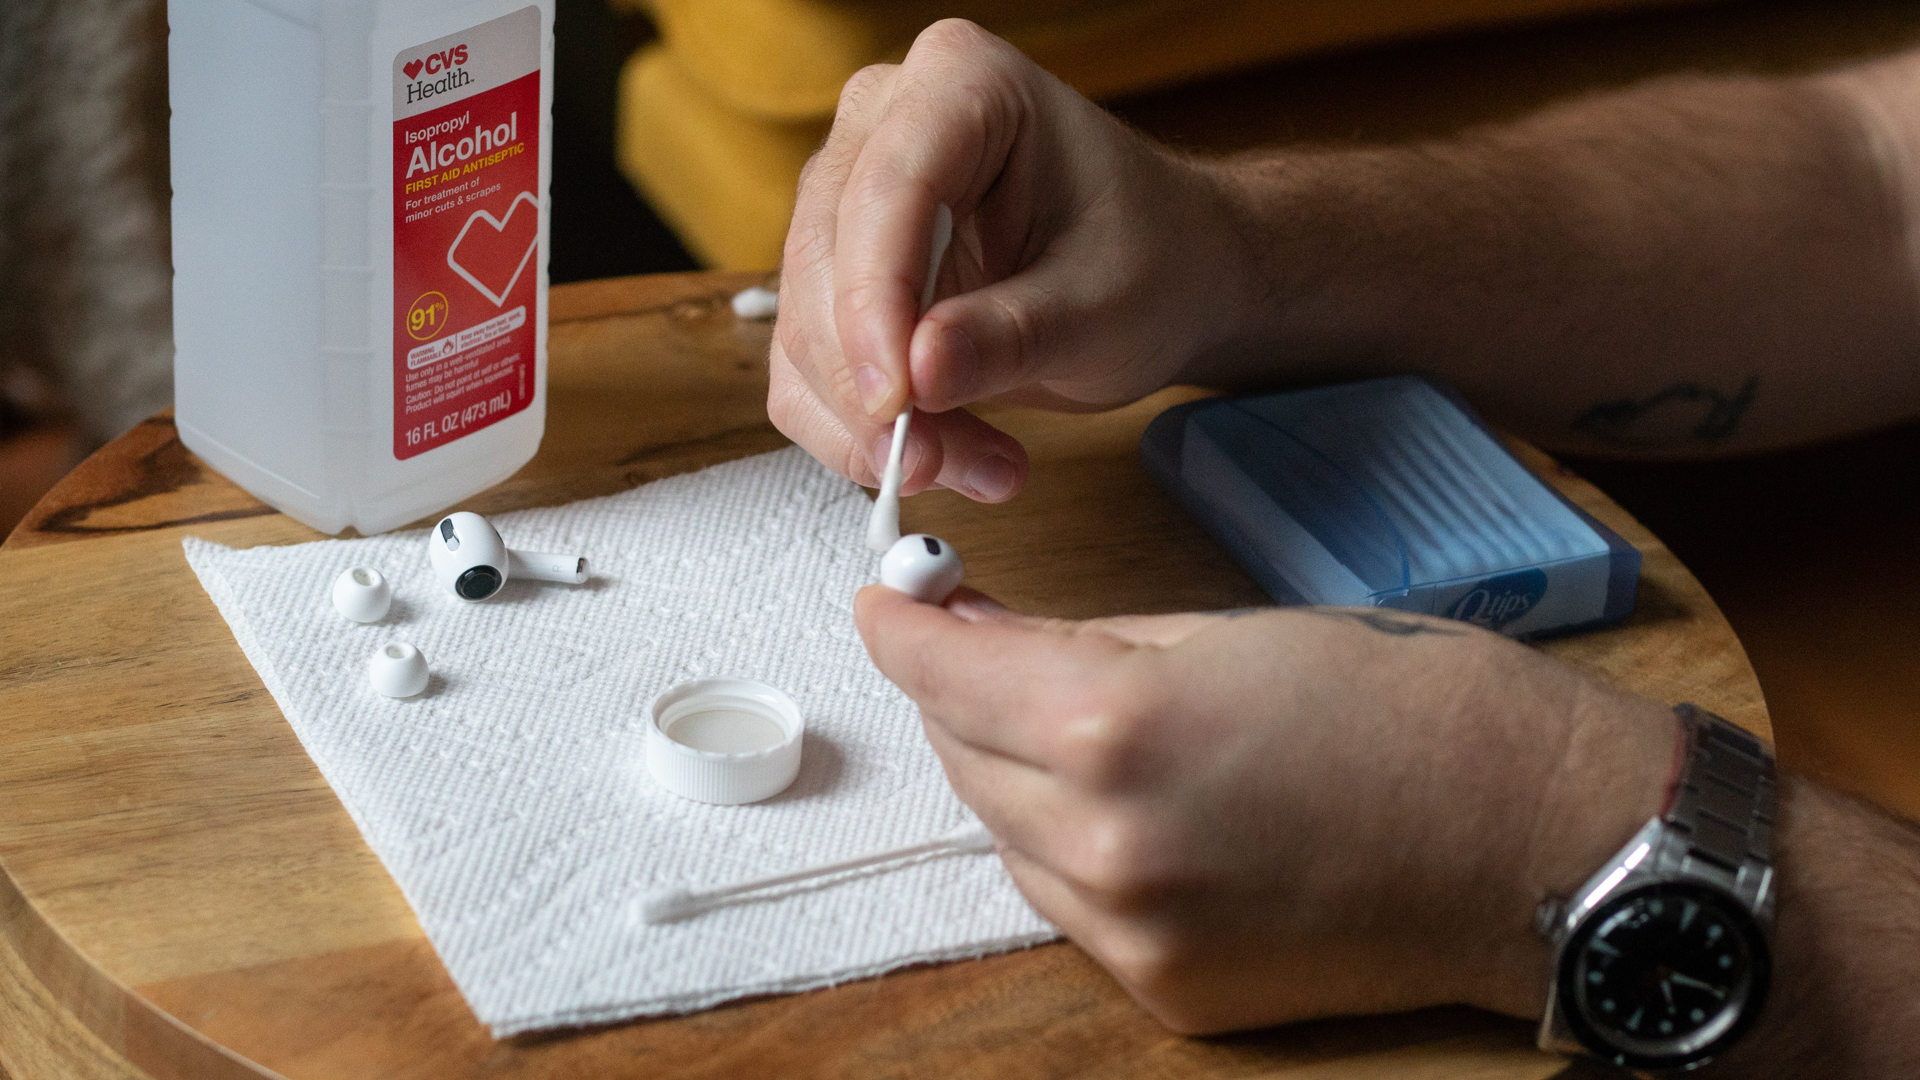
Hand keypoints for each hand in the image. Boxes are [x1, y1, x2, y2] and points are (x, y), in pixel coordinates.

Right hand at [768, 19, 1254, 500]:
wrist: (1166, 277)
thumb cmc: (1150, 258)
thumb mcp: (1105, 306)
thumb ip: (1013, 336)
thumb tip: (920, 373)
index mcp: (963, 83)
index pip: (886, 190)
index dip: (876, 302)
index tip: (899, 400)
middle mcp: (885, 125)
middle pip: (824, 259)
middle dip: (869, 381)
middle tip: (934, 462)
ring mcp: (849, 199)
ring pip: (803, 326)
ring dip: (870, 424)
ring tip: (978, 468)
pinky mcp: (837, 277)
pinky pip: (807, 367)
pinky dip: (858, 433)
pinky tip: (944, 458)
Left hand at [854, 585, 1678, 1032]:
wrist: (1538, 838)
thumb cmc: (1412, 702)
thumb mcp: (1232, 631)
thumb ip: (1085, 638)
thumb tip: (985, 632)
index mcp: (1115, 724)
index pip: (944, 671)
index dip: (902, 626)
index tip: (885, 600)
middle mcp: (1106, 842)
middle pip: (961, 757)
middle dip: (962, 694)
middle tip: (983, 642)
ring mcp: (1134, 932)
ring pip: (1005, 838)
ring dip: (1013, 776)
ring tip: (1076, 724)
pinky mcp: (1171, 991)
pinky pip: (1070, 904)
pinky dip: (1072, 849)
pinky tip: (1129, 805)